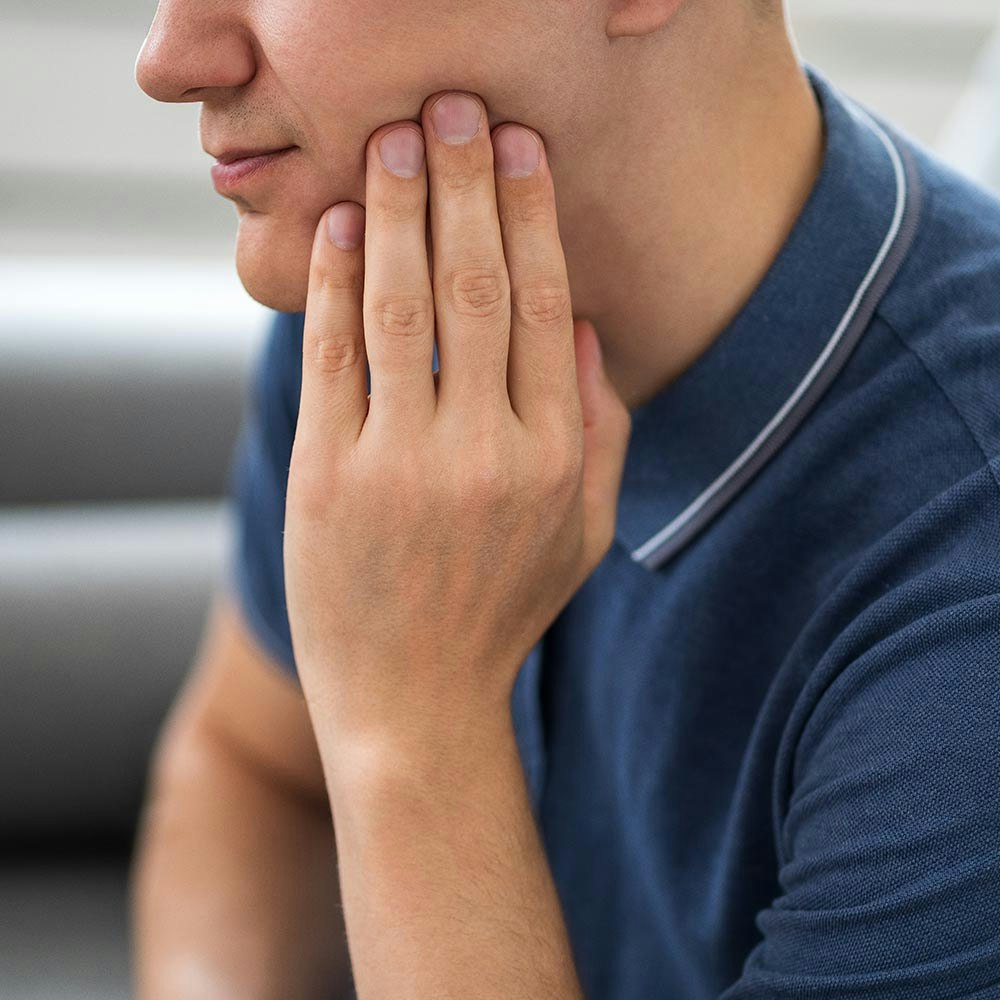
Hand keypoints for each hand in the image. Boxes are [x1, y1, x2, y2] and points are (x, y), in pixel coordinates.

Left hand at [283, 91, 630, 750]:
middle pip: (479, 288)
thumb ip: (601, 432)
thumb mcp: (583, 536)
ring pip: (402, 307)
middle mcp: (484, 452)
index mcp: (554, 459)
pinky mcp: (331, 477)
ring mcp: (402, 465)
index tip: (520, 150)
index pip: (549, 309)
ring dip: (395, 213)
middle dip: (466, 185)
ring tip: (391, 142)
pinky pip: (332, 359)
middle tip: (454, 108)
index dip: (533, 218)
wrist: (413, 705)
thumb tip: (590, 325)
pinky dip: (330, 285)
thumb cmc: (502, 615)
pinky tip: (333, 228)